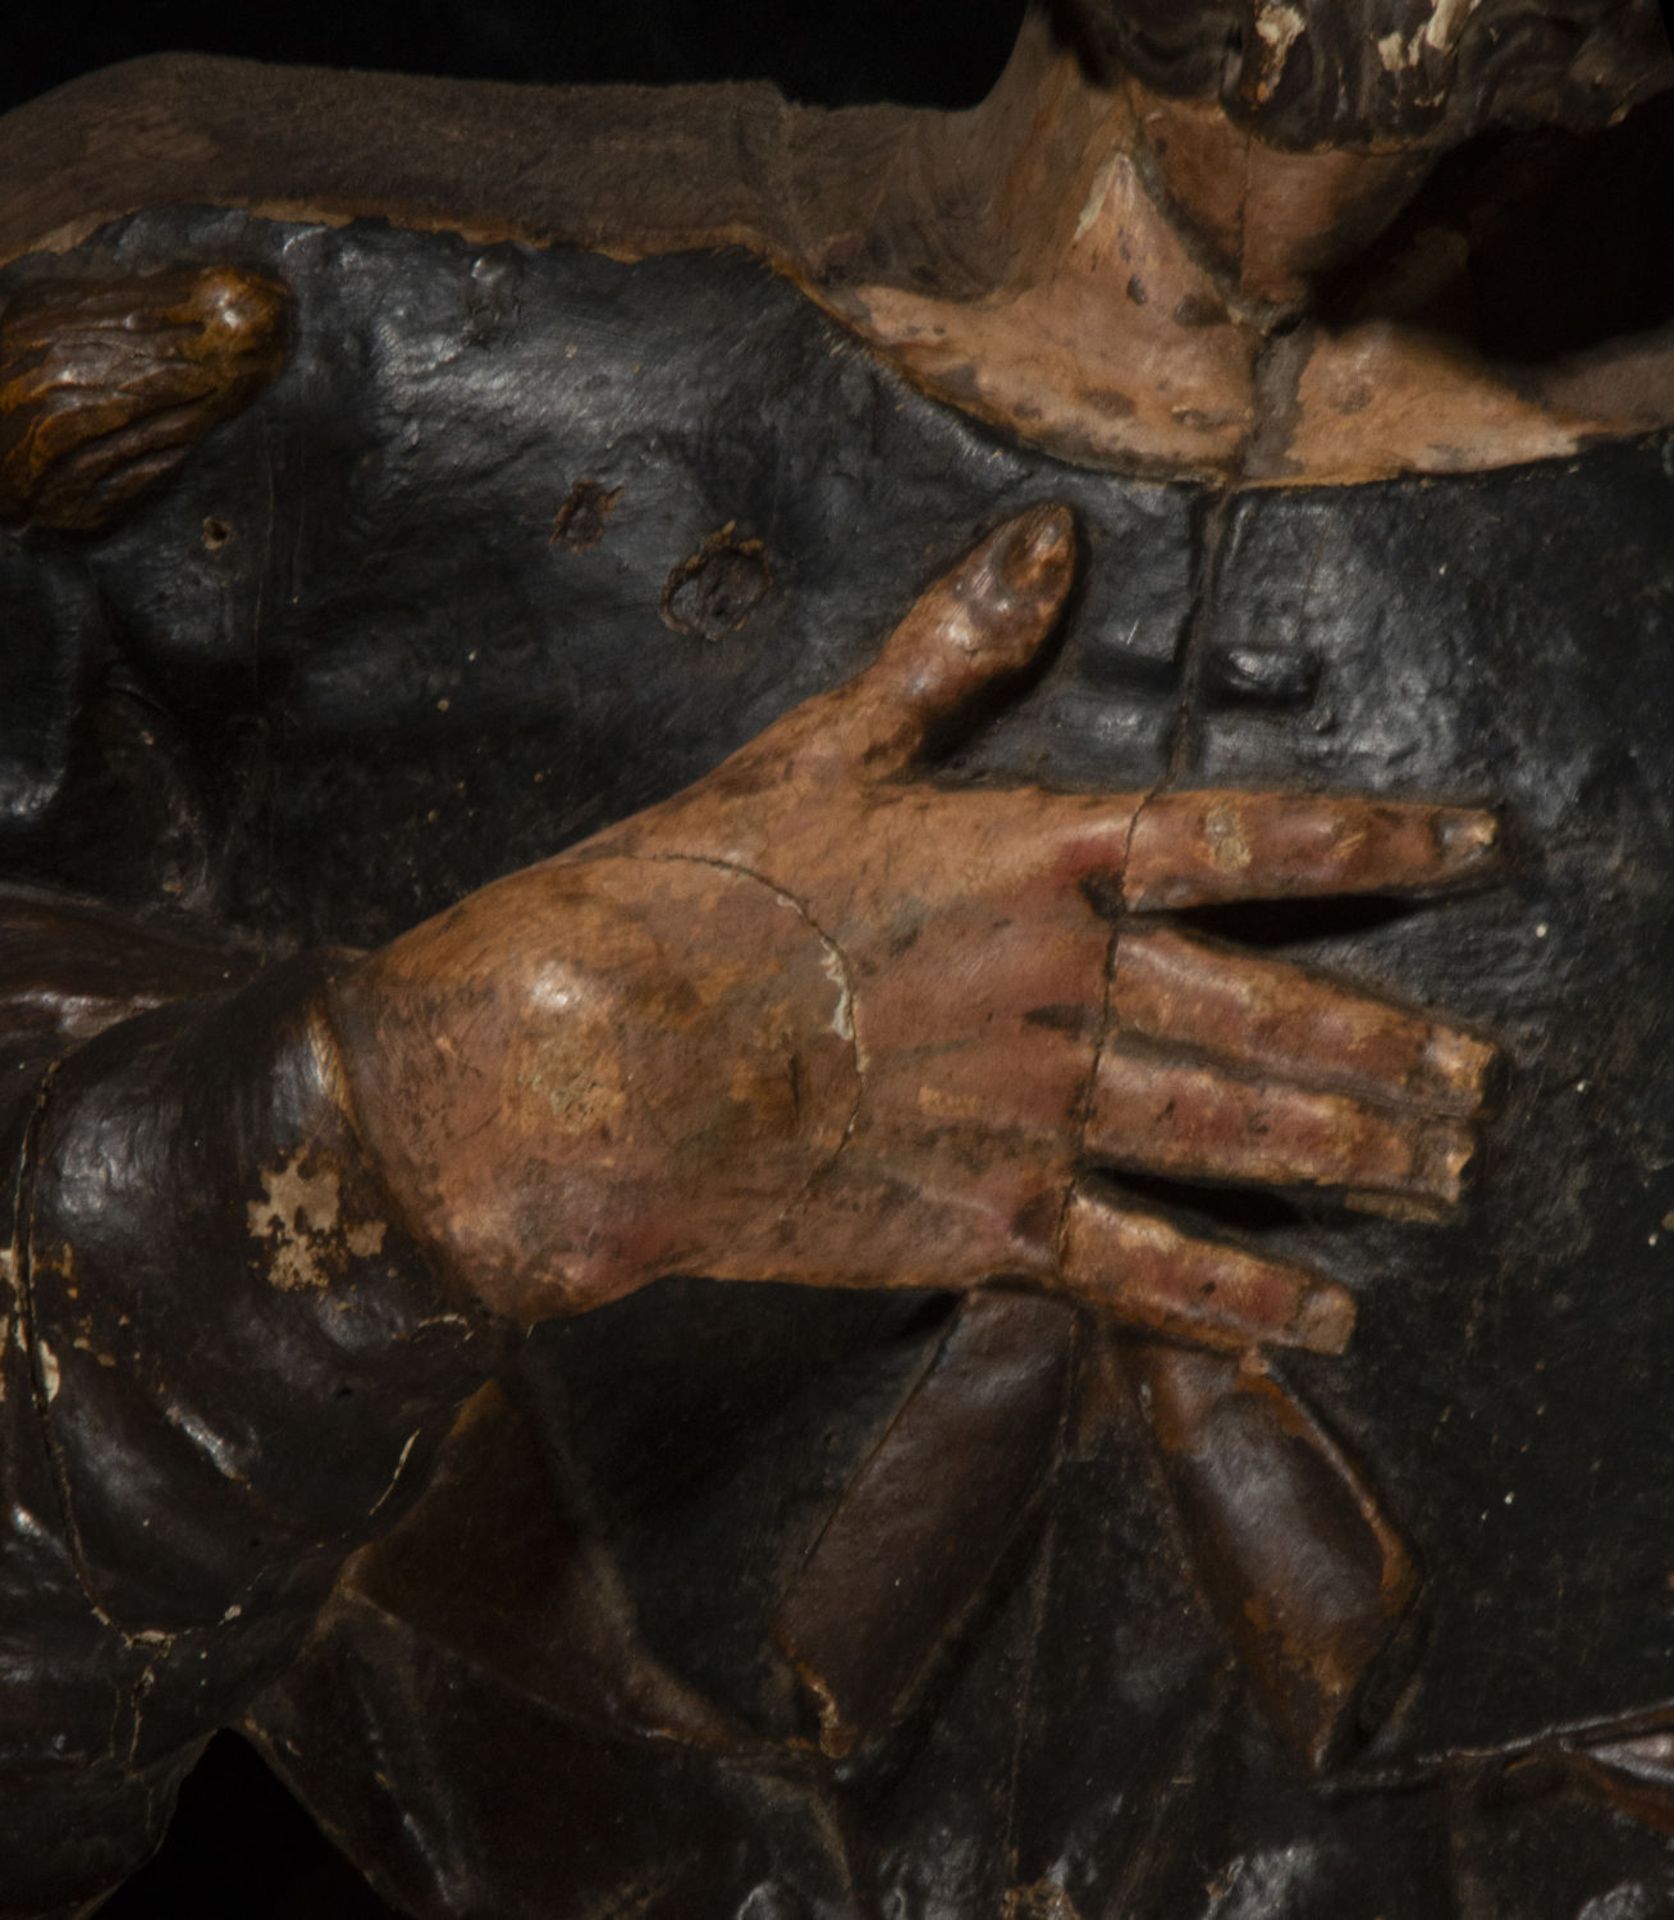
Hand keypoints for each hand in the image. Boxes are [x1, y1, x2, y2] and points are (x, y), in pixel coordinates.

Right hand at [331, 507, 1498, 1336]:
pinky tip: (1321, 1316)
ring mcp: (1031, 1114)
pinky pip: (1143, 1268)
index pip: (1243, 836)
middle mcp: (1059, 984)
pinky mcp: (982, 1225)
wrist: (582, 1066)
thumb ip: (946, 652)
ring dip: (1350, 1157)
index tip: (1475, 845)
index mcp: (1027, 856)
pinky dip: (1239, 1298)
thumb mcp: (817, 748)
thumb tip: (1046, 541)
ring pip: (1235, 1134)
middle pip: (1272, 1014)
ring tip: (1440, 1174)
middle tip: (1481, 1085)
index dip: (1374, 839)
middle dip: (1388, 1051)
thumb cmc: (684, 896)